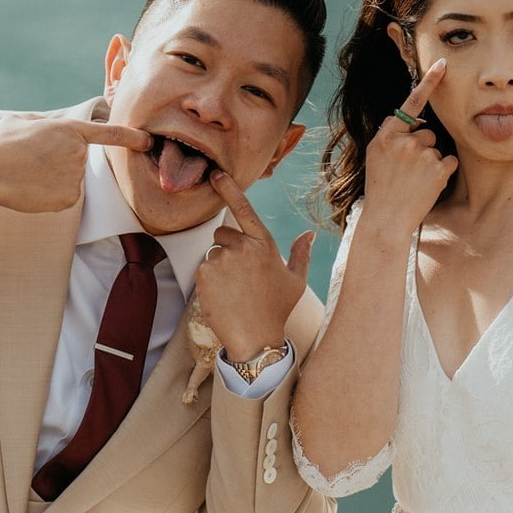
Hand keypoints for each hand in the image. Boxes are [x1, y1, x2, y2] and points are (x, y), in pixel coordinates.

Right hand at [0, 116, 151, 212]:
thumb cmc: (1, 144)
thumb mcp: (21, 121)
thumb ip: (43, 123)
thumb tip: (45, 128)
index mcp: (69, 130)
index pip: (110, 134)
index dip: (132, 137)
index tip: (148, 140)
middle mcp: (77, 153)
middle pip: (77, 161)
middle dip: (59, 163)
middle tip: (33, 162)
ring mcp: (75, 177)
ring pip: (70, 180)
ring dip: (53, 179)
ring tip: (29, 174)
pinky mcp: (69, 198)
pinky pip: (65, 197)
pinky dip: (51, 196)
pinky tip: (33, 189)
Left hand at [199, 170, 312, 357]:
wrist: (255, 337)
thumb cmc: (277, 309)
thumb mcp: (295, 281)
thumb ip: (301, 254)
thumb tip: (309, 234)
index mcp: (265, 245)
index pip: (245, 210)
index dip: (229, 189)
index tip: (217, 175)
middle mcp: (243, 247)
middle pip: (223, 233)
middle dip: (228, 247)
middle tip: (240, 274)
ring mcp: (222, 259)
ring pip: (213, 252)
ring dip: (219, 266)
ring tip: (233, 289)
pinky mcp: (204, 273)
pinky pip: (203, 267)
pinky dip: (209, 280)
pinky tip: (223, 295)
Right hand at [360, 58, 456, 238]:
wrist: (386, 219)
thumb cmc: (380, 187)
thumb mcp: (375, 156)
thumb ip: (389, 136)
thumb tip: (404, 121)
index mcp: (387, 136)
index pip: (410, 103)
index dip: (429, 82)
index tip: (442, 64)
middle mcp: (405, 141)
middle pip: (428, 132)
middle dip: (423, 147)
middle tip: (408, 170)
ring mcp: (422, 155)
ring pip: (437, 148)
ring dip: (431, 162)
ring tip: (415, 181)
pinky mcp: (438, 169)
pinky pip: (449, 161)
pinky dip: (442, 172)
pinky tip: (428, 185)